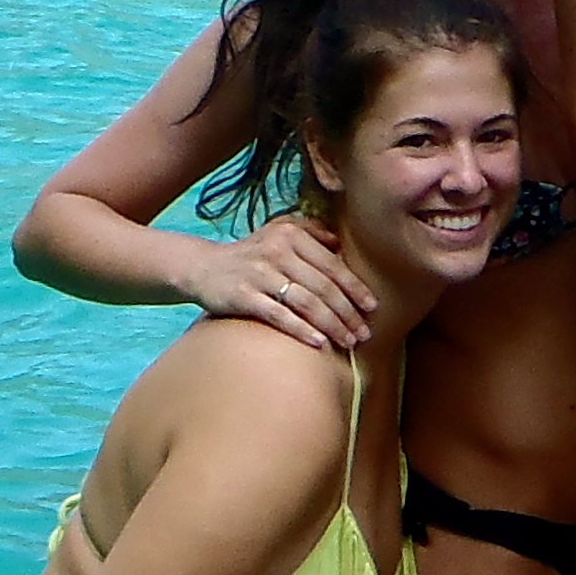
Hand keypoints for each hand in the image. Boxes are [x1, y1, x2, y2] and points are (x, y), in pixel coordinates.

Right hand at [188, 212, 377, 351]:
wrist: (203, 267)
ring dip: (332, 325)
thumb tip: (339, 243)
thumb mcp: (277, 231)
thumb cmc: (250, 253)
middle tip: (364, 333)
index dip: (354, 288)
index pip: (332, 265)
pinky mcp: (243, 296)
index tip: (372, 307)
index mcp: (291, 235)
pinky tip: (319, 343)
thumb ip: (310, 231)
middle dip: (348, 313)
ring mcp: (259, 274)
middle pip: (323, 287)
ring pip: (306, 302)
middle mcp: (277, 251)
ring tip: (348, 341)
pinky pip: (279, 315)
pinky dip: (301, 329)